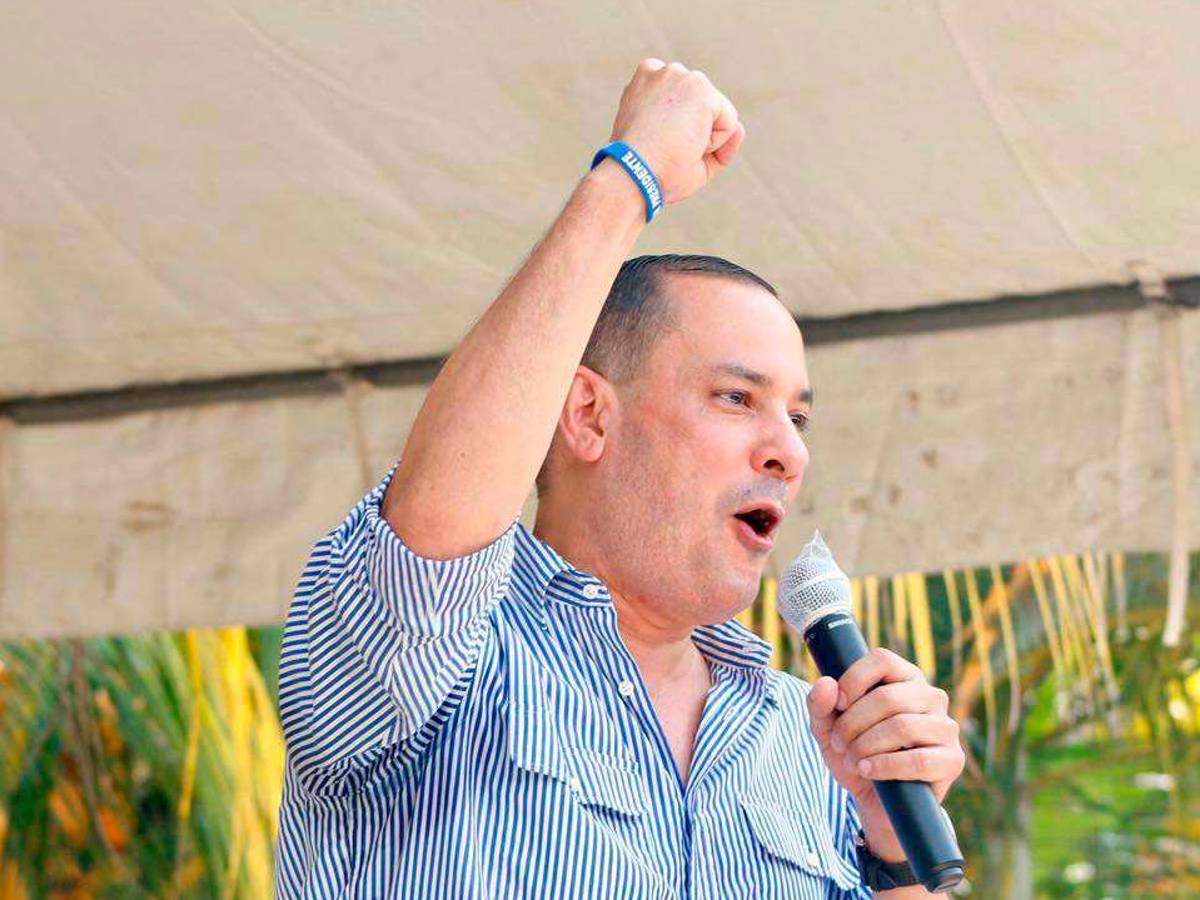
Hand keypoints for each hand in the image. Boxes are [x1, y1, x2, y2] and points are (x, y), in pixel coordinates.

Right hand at [607, 58, 744, 204]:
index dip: (679, 135)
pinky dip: (714, 143)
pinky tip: (688, 145)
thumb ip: (709, 141)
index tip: (653, 145)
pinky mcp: (700, 88)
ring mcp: (681, 76)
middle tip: (664, 149)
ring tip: (674, 146)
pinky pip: (728, 123)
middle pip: (702, 110)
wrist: (632, 174)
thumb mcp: (676, 154)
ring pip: (717, 114)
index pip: (684, 107)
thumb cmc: (649, 172)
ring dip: (703, 139)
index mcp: (645, 84)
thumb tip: (740, 128)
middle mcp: (661, 72)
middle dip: (693, 136)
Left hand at [806, 648, 964, 859]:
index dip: (854, 679)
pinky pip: (918, 759)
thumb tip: (826, 683)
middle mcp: (931, 696)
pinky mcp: (952, 760)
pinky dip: (885, 766)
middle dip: (853, 723)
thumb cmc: (854, 753)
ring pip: (902, 727)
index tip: (838, 704)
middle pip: (888, 697)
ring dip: (866, 746)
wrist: (874, 801)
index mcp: (904, 678)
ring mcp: (945, 727)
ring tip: (852, 760)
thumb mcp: (828, 729)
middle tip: (839, 743)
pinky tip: (868, 771)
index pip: (882, 659)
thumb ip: (820, 705)